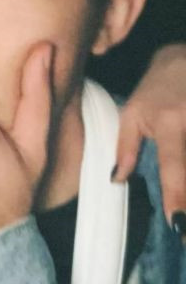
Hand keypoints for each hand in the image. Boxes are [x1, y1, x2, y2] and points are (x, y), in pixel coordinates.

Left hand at [113, 44, 185, 224]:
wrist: (184, 60)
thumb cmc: (154, 88)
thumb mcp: (131, 113)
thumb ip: (125, 147)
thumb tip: (116, 180)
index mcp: (170, 124)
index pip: (175, 166)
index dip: (178, 196)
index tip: (177, 225)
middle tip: (184, 235)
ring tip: (183, 218)